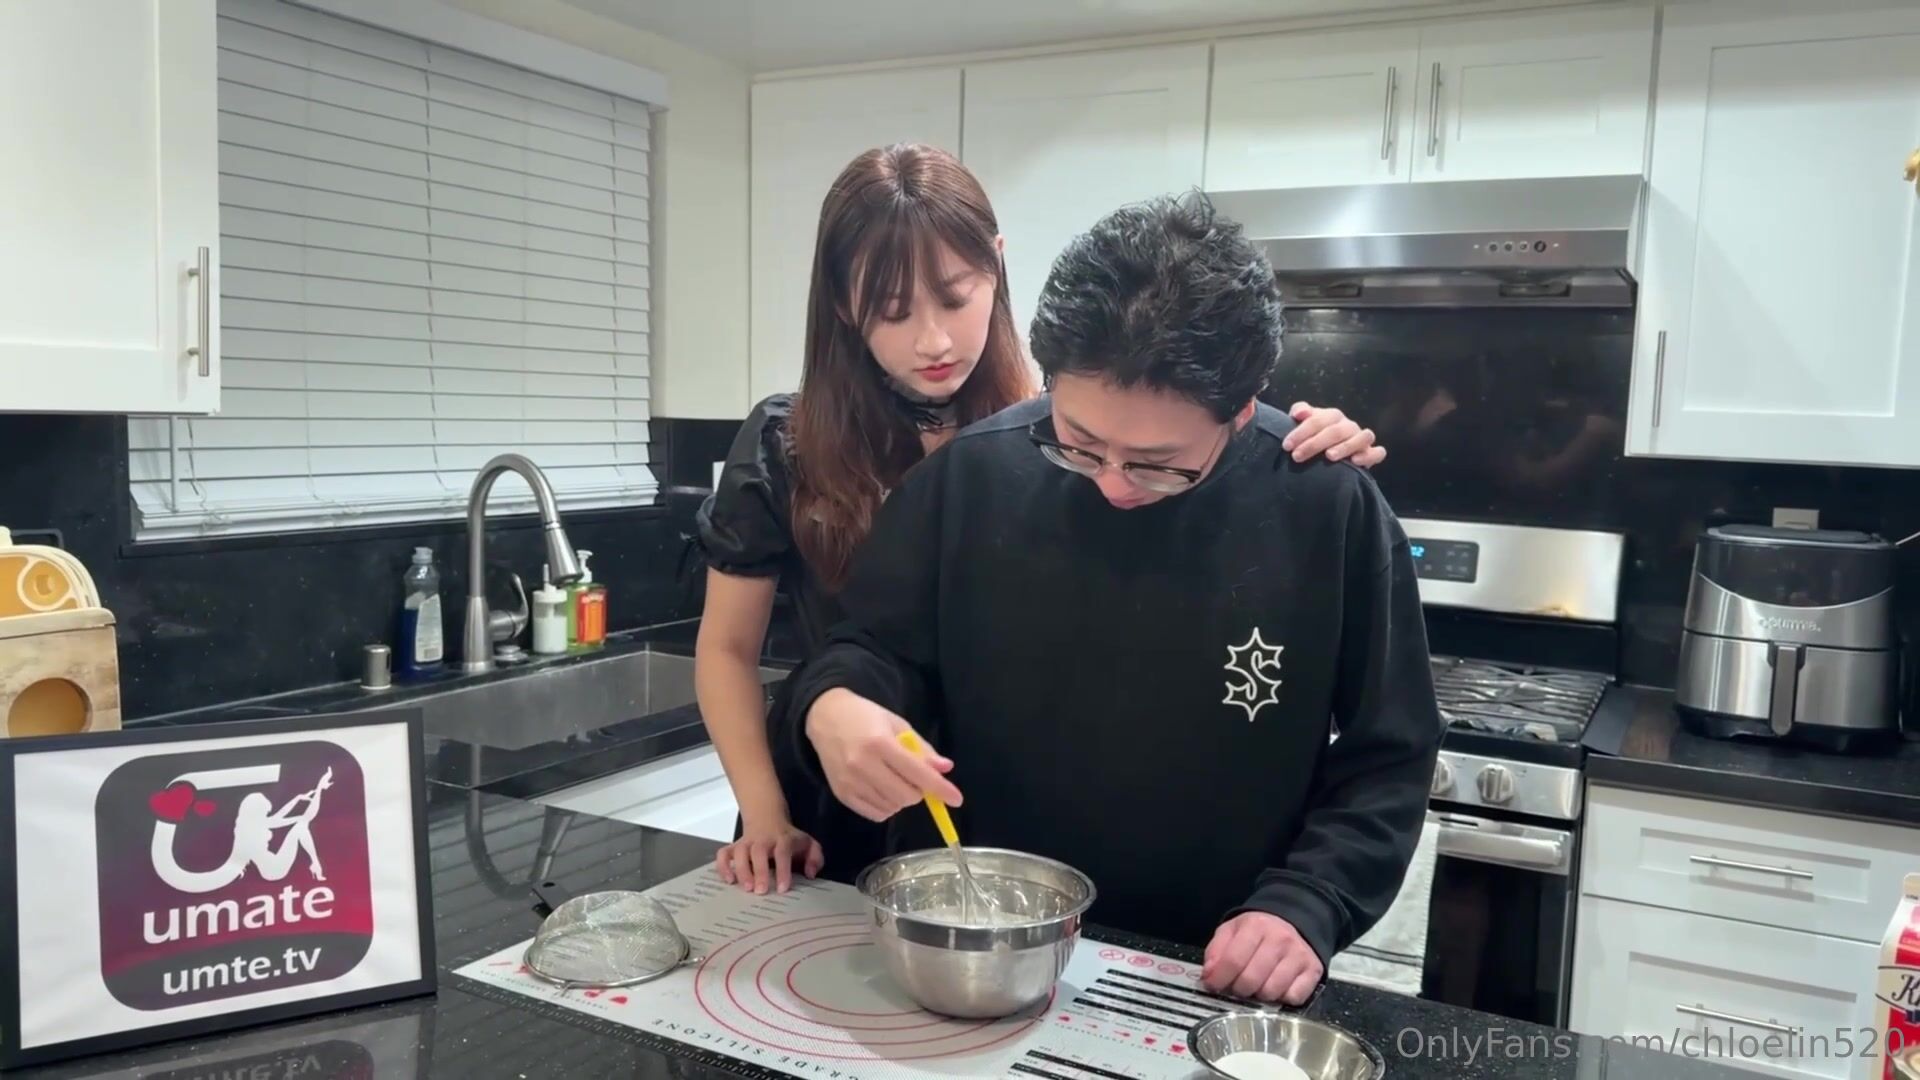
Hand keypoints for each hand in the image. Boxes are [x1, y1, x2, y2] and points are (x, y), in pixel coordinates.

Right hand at [714, 819, 824, 894]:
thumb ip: (815, 858)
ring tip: (746, 888)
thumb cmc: (789, 838)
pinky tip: (729, 881)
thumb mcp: (808, 844)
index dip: (783, 870)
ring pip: (739, 852)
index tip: (783, 889)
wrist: (767, 818)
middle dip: (759, 871)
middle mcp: (763, 840)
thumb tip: (810, 874)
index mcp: (783, 840)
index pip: (783, 852)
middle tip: (761, 891)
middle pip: (758, 852)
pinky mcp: (733, 846)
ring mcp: (746, 842)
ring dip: (741, 870)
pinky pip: (723, 854)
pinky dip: (723, 866)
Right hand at [805, 689, 962, 821]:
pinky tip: (882, 789)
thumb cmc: (866, 717)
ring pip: (893, 807)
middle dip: (919, 791)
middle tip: (914, 777)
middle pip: (907, 796)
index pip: (918, 773)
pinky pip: (876, 814)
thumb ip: (921, 748)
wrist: (824, 717)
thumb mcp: (897, 724)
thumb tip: (945, 769)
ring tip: (894, 779)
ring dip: (903, 799)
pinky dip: (887, 807)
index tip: (957, 799)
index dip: (940, 788)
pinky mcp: (841, 794)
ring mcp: (850, 782)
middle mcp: (863, 765)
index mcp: (880, 743)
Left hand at [1202, 911, 1324, 1004]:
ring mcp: (1298, 955)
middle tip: (1237, 986)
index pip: (1233, 960)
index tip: (1213, 986)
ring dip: (1259, 995)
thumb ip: (1216, 950)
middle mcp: (1280, 939)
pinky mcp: (1312, 970)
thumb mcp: (1232, 930)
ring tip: (1257, 985)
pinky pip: (1293, 998)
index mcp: (1256, 926)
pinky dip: (1282, 999)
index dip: (1219, 979)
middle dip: (1238, 990)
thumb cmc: (1259, 930)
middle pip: (1251, 980)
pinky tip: (1277, 988)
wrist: (1295, 920)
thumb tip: (1208, 976)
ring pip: (1271, 992)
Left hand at [1284, 402, 1385, 467]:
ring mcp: (1362, 438)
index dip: (1301, 432)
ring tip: (1329, 456)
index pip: (1317, 420)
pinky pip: (1378, 452)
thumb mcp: (1305, 423)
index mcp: (1332, 416)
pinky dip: (1369, 455)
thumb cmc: (1314, 436)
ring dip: (1345, 446)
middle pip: (1336, 430)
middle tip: (1297, 456)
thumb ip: (1300, 411)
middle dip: (1315, 443)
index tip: (1287, 446)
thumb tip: (1299, 413)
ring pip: (1361, 437)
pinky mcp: (1372, 453)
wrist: (1329, 452)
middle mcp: (1349, 425)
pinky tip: (1356, 462)